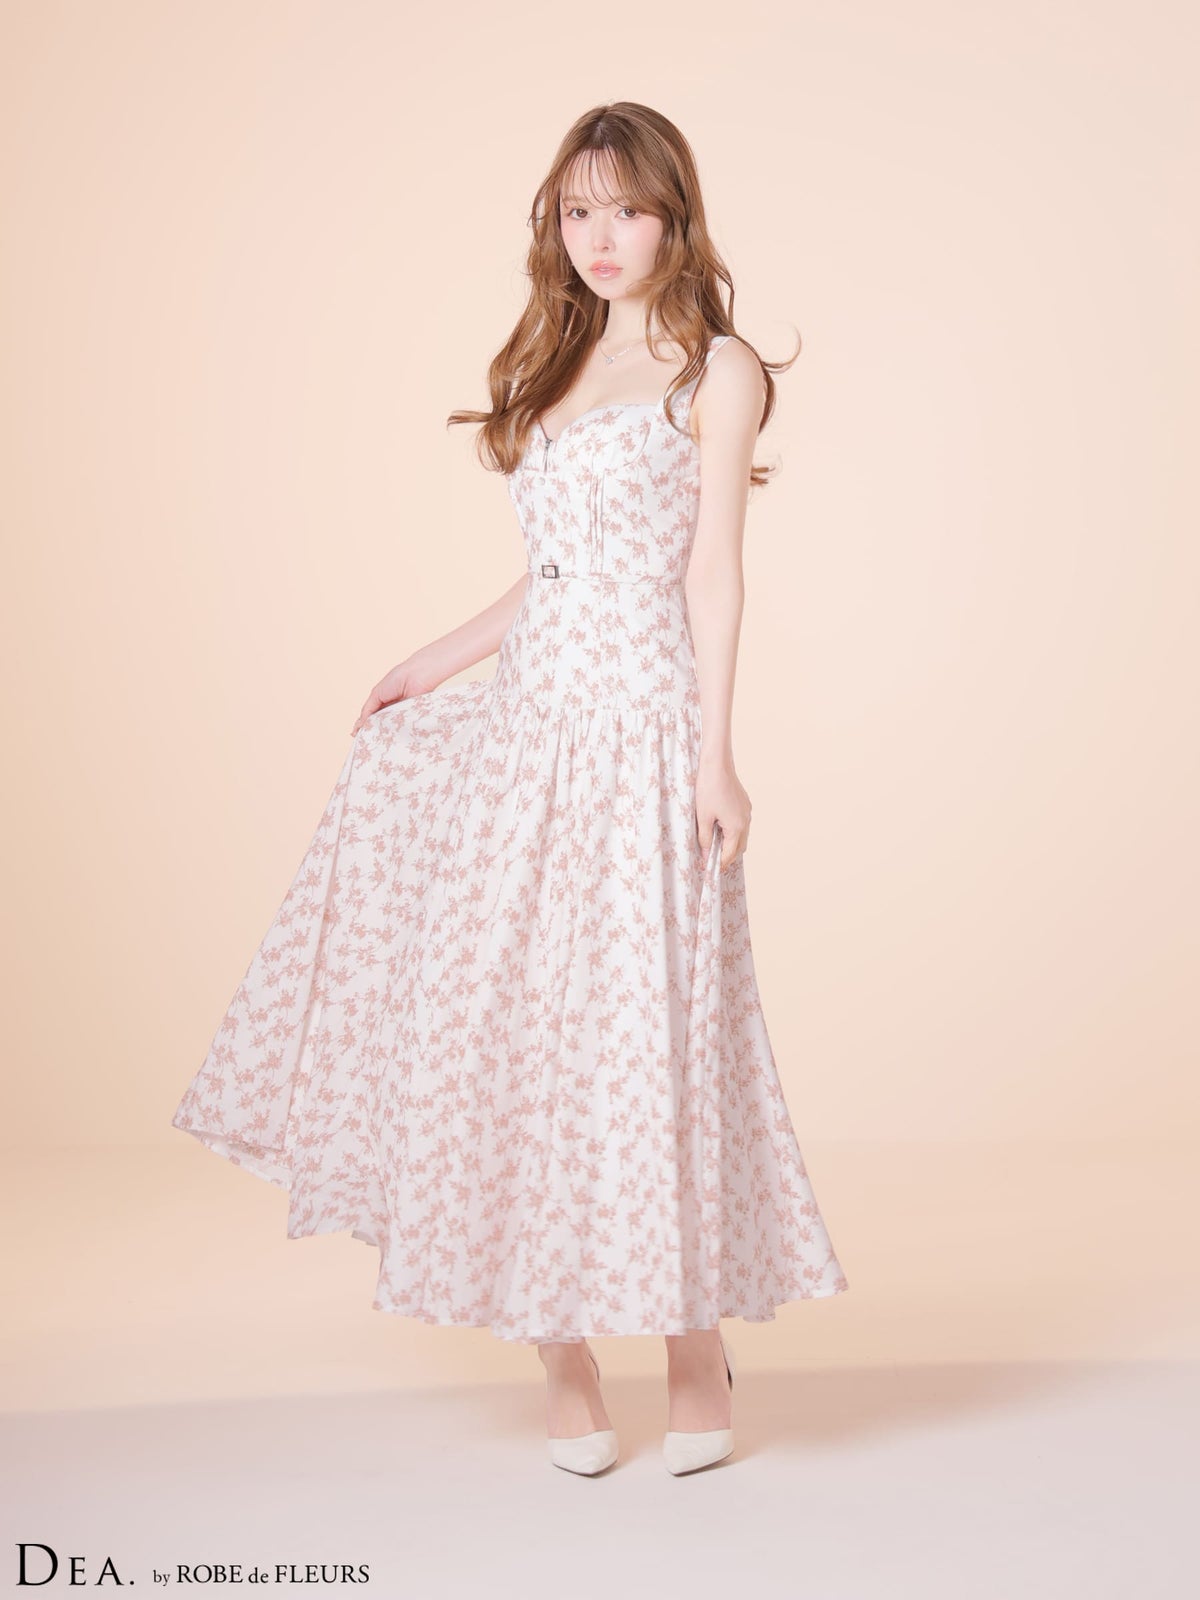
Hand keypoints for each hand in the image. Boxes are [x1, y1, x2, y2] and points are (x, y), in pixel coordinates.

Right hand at [350, 650, 444, 735]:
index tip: (355, 734)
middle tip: (363, 740)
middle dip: (372, 730)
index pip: (370, 715)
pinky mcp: (412, 718)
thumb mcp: (377, 694)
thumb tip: (361, 723)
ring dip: (383, 732)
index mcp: (382, 699)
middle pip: (379, 723)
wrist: (416, 677)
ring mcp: (401, 714)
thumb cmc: (397, 679)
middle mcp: (391, 707)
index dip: (362, 724)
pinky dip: (395, 731)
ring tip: (373, 741)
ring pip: (390, 727)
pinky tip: (388, 737)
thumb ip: (368, 709)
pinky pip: (402, 727)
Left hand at [695, 756, 751, 871]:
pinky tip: (720, 827)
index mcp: (736, 827)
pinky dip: (734, 831)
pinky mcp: (745, 804)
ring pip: (742, 836)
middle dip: (727, 856)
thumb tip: (706, 855)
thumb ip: (705, 838)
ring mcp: (747, 812)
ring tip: (715, 844)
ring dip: (731, 843)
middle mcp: (746, 821)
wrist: (717, 765)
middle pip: (739, 848)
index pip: (729, 854)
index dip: (719, 864)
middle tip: (712, 859)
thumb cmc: (708, 790)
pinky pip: (742, 824)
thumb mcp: (703, 817)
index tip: (708, 869)